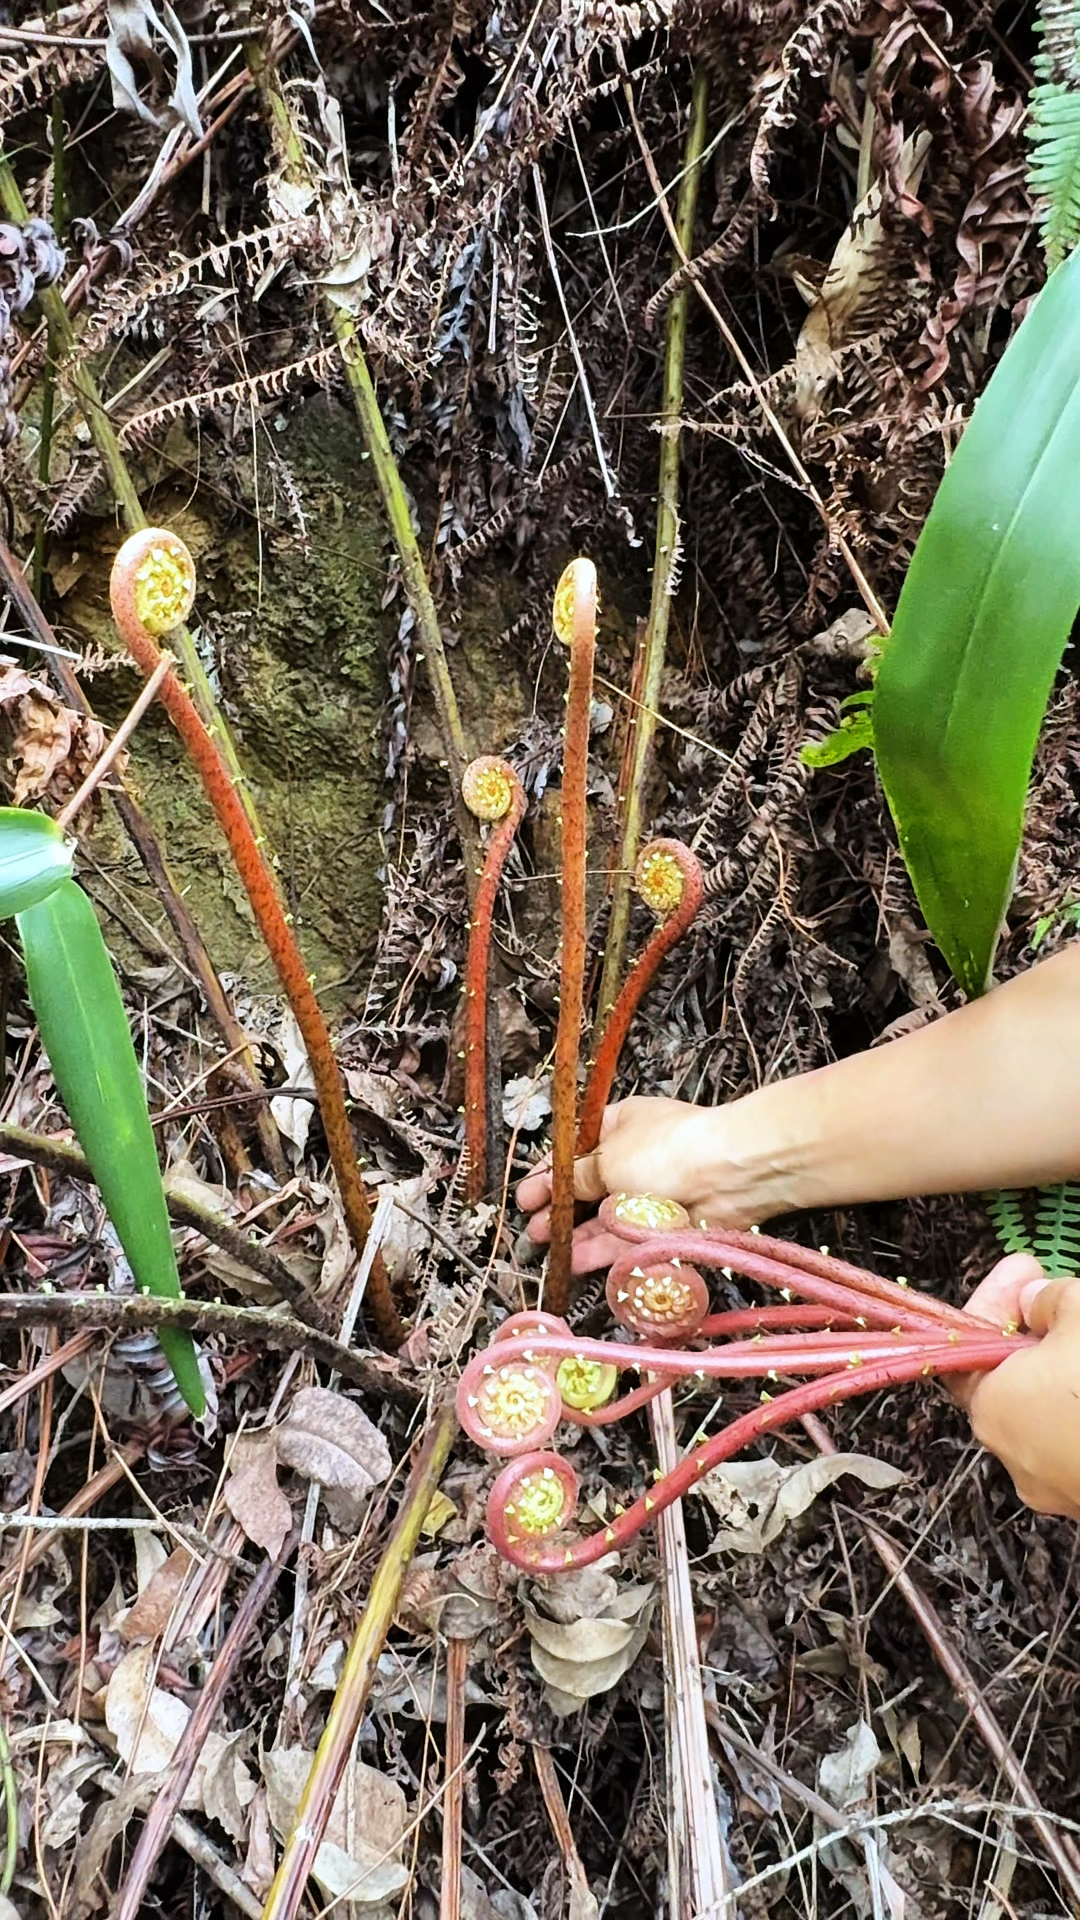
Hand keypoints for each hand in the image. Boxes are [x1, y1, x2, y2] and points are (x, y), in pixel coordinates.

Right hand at [516, 1097, 740, 1273]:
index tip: (525, 1196)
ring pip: (605, 1217)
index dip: (548, 1174)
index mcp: (619, 1124)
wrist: (727, 1174)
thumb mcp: (607, 1158)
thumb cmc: (663, 1150)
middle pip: (588, 1186)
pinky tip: (573, 1260)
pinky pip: (625, 1239)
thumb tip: (558, 1183)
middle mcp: (634, 1157)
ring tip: (546, 1248)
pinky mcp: (663, 1226)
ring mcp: (649, 1193)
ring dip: (575, 1233)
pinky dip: (599, 1249)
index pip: (574, 1150)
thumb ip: (577, 1176)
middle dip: (559, 1208)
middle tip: (533, 1228)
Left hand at [956, 1254, 1079, 1518]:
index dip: (998, 1303)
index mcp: (991, 1406)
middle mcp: (1014, 1453)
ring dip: (1071, 1374)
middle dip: (1040, 1336)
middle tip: (1065, 1303)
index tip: (1026, 1272)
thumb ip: (1051, 1298)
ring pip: (1053, 1413)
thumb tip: (1036, 1300)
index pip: (970, 1349)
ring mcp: (1056, 1483)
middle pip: (1015, 1379)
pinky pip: (1079, 1440)